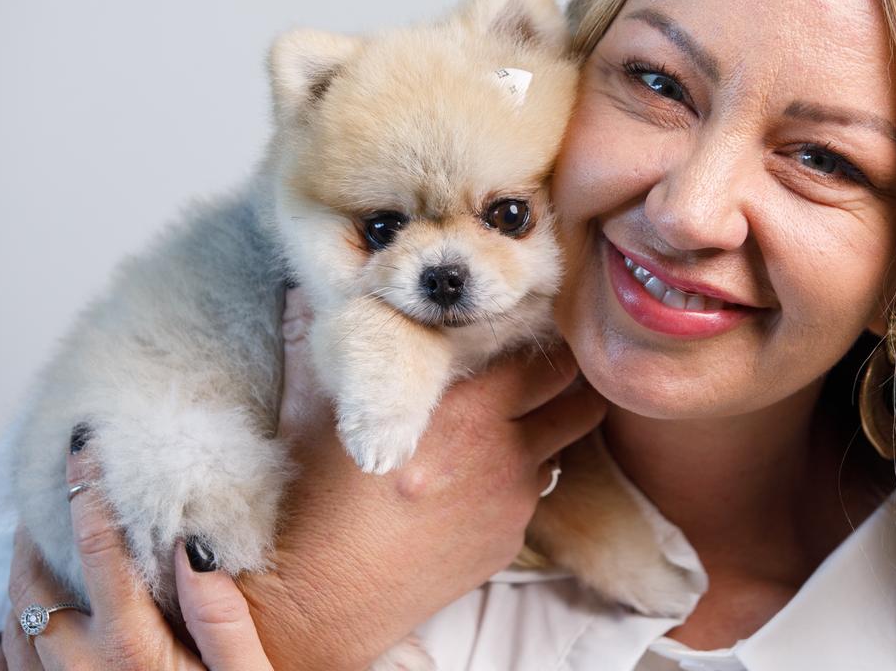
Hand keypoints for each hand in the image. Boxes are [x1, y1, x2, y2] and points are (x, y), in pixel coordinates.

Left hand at [0, 447, 271, 669]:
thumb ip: (220, 615)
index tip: (85, 451)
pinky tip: (17, 630)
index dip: (90, 495)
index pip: (103, 554)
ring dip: (21, 580)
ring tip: (38, 547)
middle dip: (41, 533)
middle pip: (38, 587)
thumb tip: (193, 545)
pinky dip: (6, 643)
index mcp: (133, 651)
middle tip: (53, 491)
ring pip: (14, 628)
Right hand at [227, 288, 603, 669]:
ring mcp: (512, 501)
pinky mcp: (510, 540)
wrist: (322, 594)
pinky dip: (515, 480)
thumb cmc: (319, 493)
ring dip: (543, 432)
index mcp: (464, 409)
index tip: (534, 331)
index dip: (544, 340)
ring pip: (559, 447)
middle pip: (577, 400)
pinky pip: (531, 493)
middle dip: (568, 382)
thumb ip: (382, 356)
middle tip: (544, 372)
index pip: (547, 358)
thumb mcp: (345, 408)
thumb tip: (376, 301)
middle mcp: (502, 452)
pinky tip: (471, 484)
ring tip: (502, 428)